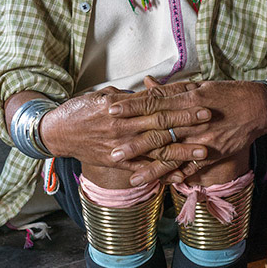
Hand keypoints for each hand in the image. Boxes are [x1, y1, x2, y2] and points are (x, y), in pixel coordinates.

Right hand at [34, 84, 211, 171]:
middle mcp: (123, 128)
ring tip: (204, 151)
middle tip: (210, 120)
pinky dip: (162, 173)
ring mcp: (121, 148)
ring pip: (156, 149)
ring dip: (182, 151)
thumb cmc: (81, 110)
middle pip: (161, 124)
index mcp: (121, 108)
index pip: (156, 103)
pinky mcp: (117, 163)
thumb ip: (129, 97)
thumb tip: (151, 91)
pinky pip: (143, 170)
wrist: (56, 132)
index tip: (200, 100)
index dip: (179, 103)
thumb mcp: (104, 96)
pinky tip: (181, 176)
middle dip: (187, 122)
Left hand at [107, 78, 266, 185]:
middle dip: (135, 143)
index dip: (132, 108)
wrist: (257, 108)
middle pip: (160, 133)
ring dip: (152, 168)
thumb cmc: (226, 94)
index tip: (112, 110)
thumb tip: (146, 85)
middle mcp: (194, 121)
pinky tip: (163, 184)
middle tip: (113, 150)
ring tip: (133, 178)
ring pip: (174, 156)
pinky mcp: (214, 154)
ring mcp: (204, 140)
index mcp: (188, 100)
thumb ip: (171, 90)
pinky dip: (178, 176)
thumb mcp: (198, 86)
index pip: (155, 104)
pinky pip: (193, 168)